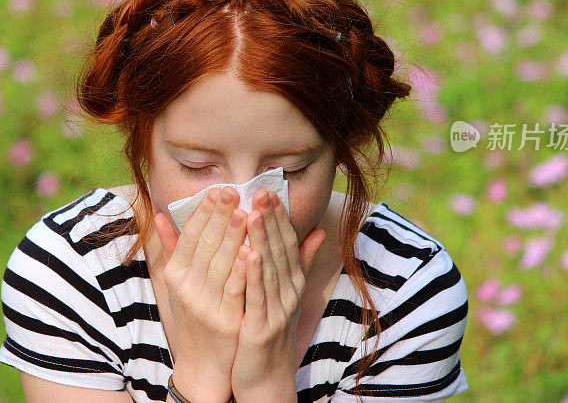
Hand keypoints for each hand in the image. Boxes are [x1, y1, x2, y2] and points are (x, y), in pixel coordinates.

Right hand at [155, 186, 251, 402]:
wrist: (204, 364)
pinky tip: (253, 251)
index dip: (203, 212)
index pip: (190, 236)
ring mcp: (204, 305)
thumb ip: (173, 248)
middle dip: (219, 216)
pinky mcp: (224, 321)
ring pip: (220, 264)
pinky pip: (233, 291)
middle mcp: (186, 288)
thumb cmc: (195, 315)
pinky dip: (242, 270)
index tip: (217, 189)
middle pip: (205, 245)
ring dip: (232, 237)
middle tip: (233, 190)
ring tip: (245, 213)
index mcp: (176, 275)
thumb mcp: (178, 282)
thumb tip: (162, 215)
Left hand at [230, 189, 325, 399]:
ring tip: (253, 213)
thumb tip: (319, 230)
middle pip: (280, 249)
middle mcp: (289, 291)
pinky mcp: (262, 327)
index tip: (269, 190)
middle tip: (260, 190)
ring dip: (262, 239)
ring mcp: (278, 309)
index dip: (279, 216)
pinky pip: (257, 297)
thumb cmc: (271, 330)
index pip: (288, 241)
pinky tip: (248, 255)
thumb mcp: (288, 293)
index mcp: (293, 281)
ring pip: (269, 268)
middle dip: (270, 218)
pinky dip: (254, 275)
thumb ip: (302, 261)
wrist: (266, 378)